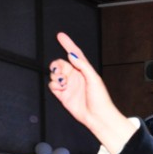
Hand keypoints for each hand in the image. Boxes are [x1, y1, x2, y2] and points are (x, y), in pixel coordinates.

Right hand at [48, 33, 133, 153]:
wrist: (98, 117)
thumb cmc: (100, 99)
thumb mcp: (94, 79)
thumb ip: (83, 66)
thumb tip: (72, 55)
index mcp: (84, 71)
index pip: (74, 54)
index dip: (68, 44)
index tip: (60, 36)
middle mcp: (76, 77)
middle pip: (60, 64)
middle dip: (57, 65)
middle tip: (60, 71)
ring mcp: (68, 86)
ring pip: (54, 74)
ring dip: (55, 76)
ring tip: (63, 83)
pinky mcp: (62, 95)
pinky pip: (52, 85)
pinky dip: (53, 85)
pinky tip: (61, 88)